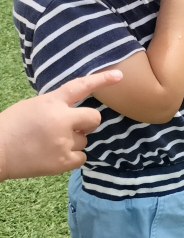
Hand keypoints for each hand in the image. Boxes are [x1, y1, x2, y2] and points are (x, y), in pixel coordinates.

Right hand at [0, 69, 122, 180]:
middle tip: (72, 128)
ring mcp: (64, 142)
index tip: (119, 76)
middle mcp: (62, 120)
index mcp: (51, 102)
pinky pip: (82, 157)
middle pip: (94, 118)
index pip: (80, 86)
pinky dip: (72, 158)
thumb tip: (73, 115)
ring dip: (73, 142)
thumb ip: (55, 107)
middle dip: (87, 123)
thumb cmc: (10, 127)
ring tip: (51, 144)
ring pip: (85, 140)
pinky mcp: (63, 161)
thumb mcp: (32, 106)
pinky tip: (54, 155)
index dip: (101, 80)